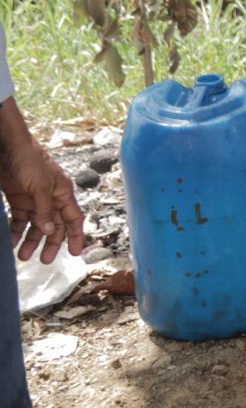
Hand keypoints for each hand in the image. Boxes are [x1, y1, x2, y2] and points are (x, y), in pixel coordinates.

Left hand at [1, 138, 86, 263]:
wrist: (7, 147)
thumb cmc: (29, 161)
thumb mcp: (40, 187)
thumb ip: (45, 210)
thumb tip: (51, 231)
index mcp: (62, 193)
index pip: (73, 218)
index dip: (76, 236)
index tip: (75, 253)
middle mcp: (50, 198)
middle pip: (54, 225)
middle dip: (50, 243)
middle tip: (44, 260)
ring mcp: (34, 199)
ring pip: (35, 225)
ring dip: (30, 240)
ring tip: (22, 255)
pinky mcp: (18, 198)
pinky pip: (19, 220)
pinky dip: (15, 231)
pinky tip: (10, 241)